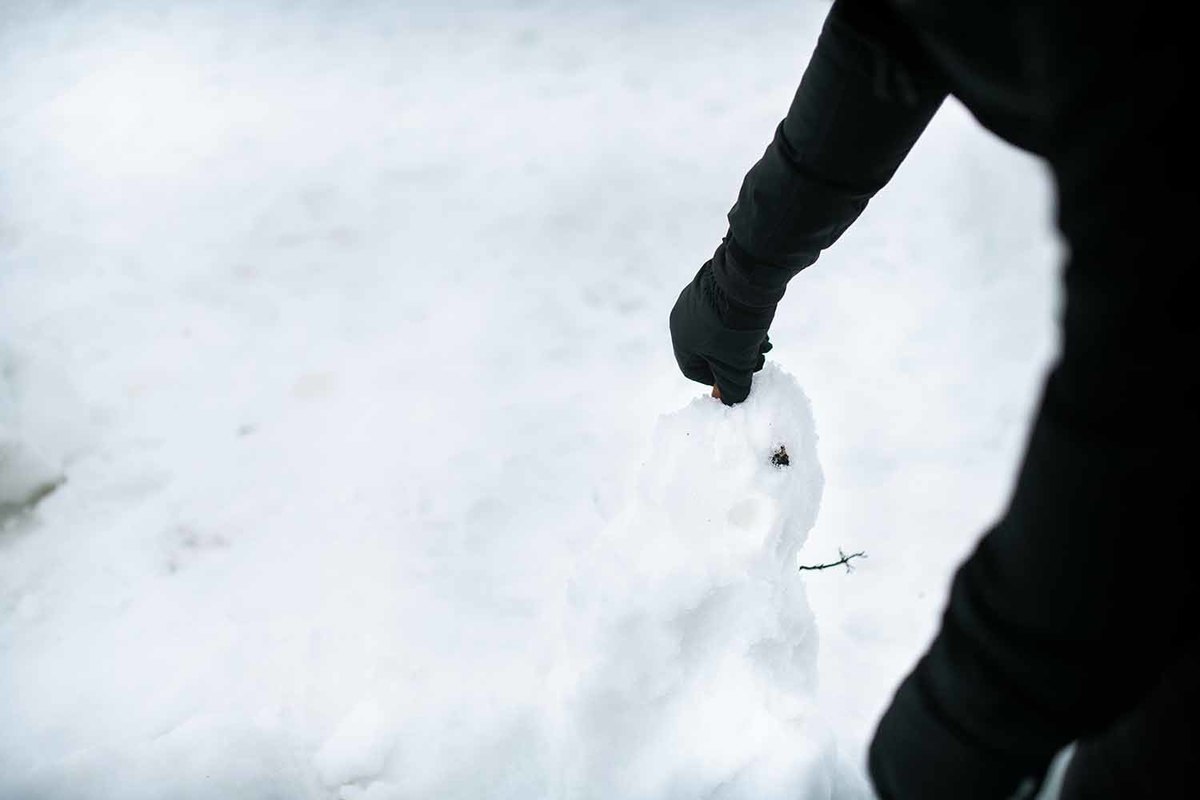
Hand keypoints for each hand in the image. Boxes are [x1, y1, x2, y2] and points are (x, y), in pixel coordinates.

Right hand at [669, 259, 773, 404]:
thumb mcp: (736, 364)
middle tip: (757, 362)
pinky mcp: (715, 283)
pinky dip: (741, 323)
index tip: (741, 379)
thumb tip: (731, 401)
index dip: (719, 380)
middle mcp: (682, 316)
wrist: (747, 276)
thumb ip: (733, 387)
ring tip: (763, 344)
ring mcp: (697, 297)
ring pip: (720, 331)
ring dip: (742, 343)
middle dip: (735, 361)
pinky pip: (725, 311)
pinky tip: (760, 324)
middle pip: (709, 351)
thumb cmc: (735, 325)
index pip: (694, 371)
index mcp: (680, 338)